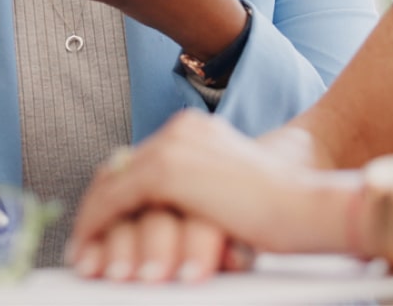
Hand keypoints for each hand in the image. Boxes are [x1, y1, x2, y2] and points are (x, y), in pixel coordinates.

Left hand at [68, 112, 351, 281]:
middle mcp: (179, 131)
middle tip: (82, 248)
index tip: (99, 228)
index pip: (138, 162)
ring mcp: (171, 147)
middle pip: (118, 170)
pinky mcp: (167, 171)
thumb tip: (159, 225)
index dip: (114, 197)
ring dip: (94, 228)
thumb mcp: (227, 198)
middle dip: (96, 214)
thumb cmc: (283, 212)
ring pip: (110, 187)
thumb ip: (194, 197)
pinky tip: (91, 254)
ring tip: (86, 260)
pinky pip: (113, 202)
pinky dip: (96, 230)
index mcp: (195, 131)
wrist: (310, 208)